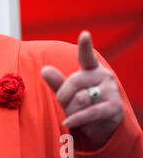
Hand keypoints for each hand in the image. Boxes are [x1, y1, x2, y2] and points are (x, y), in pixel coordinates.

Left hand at [41, 31, 123, 150]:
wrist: (103, 123)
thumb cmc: (83, 103)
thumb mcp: (67, 92)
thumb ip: (57, 82)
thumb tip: (44, 70)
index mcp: (91, 68)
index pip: (86, 56)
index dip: (85, 46)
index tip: (84, 34)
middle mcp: (103, 76)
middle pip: (74, 82)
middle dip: (63, 96)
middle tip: (64, 104)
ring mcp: (110, 91)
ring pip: (80, 99)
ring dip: (71, 110)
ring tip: (74, 115)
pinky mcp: (113, 107)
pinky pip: (89, 112)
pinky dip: (76, 118)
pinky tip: (67, 122)